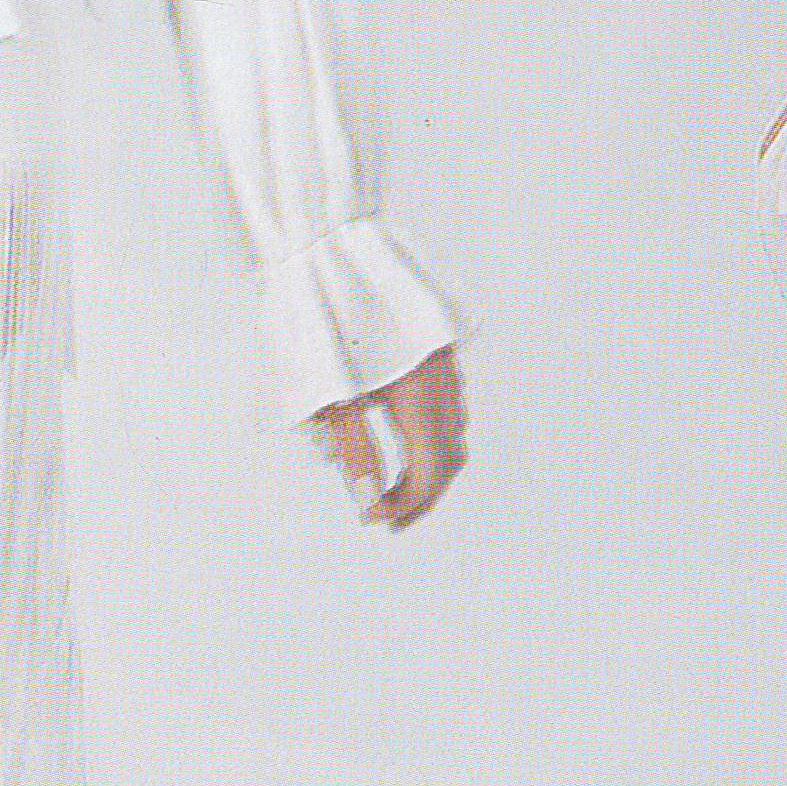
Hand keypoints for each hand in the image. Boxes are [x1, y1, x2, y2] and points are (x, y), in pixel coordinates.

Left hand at [313, 345, 467, 530]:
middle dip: (420, 497)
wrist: (354, 264)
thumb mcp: (336, 391)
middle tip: (389, 521)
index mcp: (419, 396)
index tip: (372, 517)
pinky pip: (447, 416)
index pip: (427, 470)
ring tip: (393, 494)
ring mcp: (445, 373)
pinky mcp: (439, 362)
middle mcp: (442, 387)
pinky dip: (429, 446)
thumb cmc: (335, 330)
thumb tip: (365, 492)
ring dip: (426, 473)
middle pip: (447, 461)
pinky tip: (406, 454)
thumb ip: (352, 443)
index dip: (404, 503)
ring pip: (451, 439)